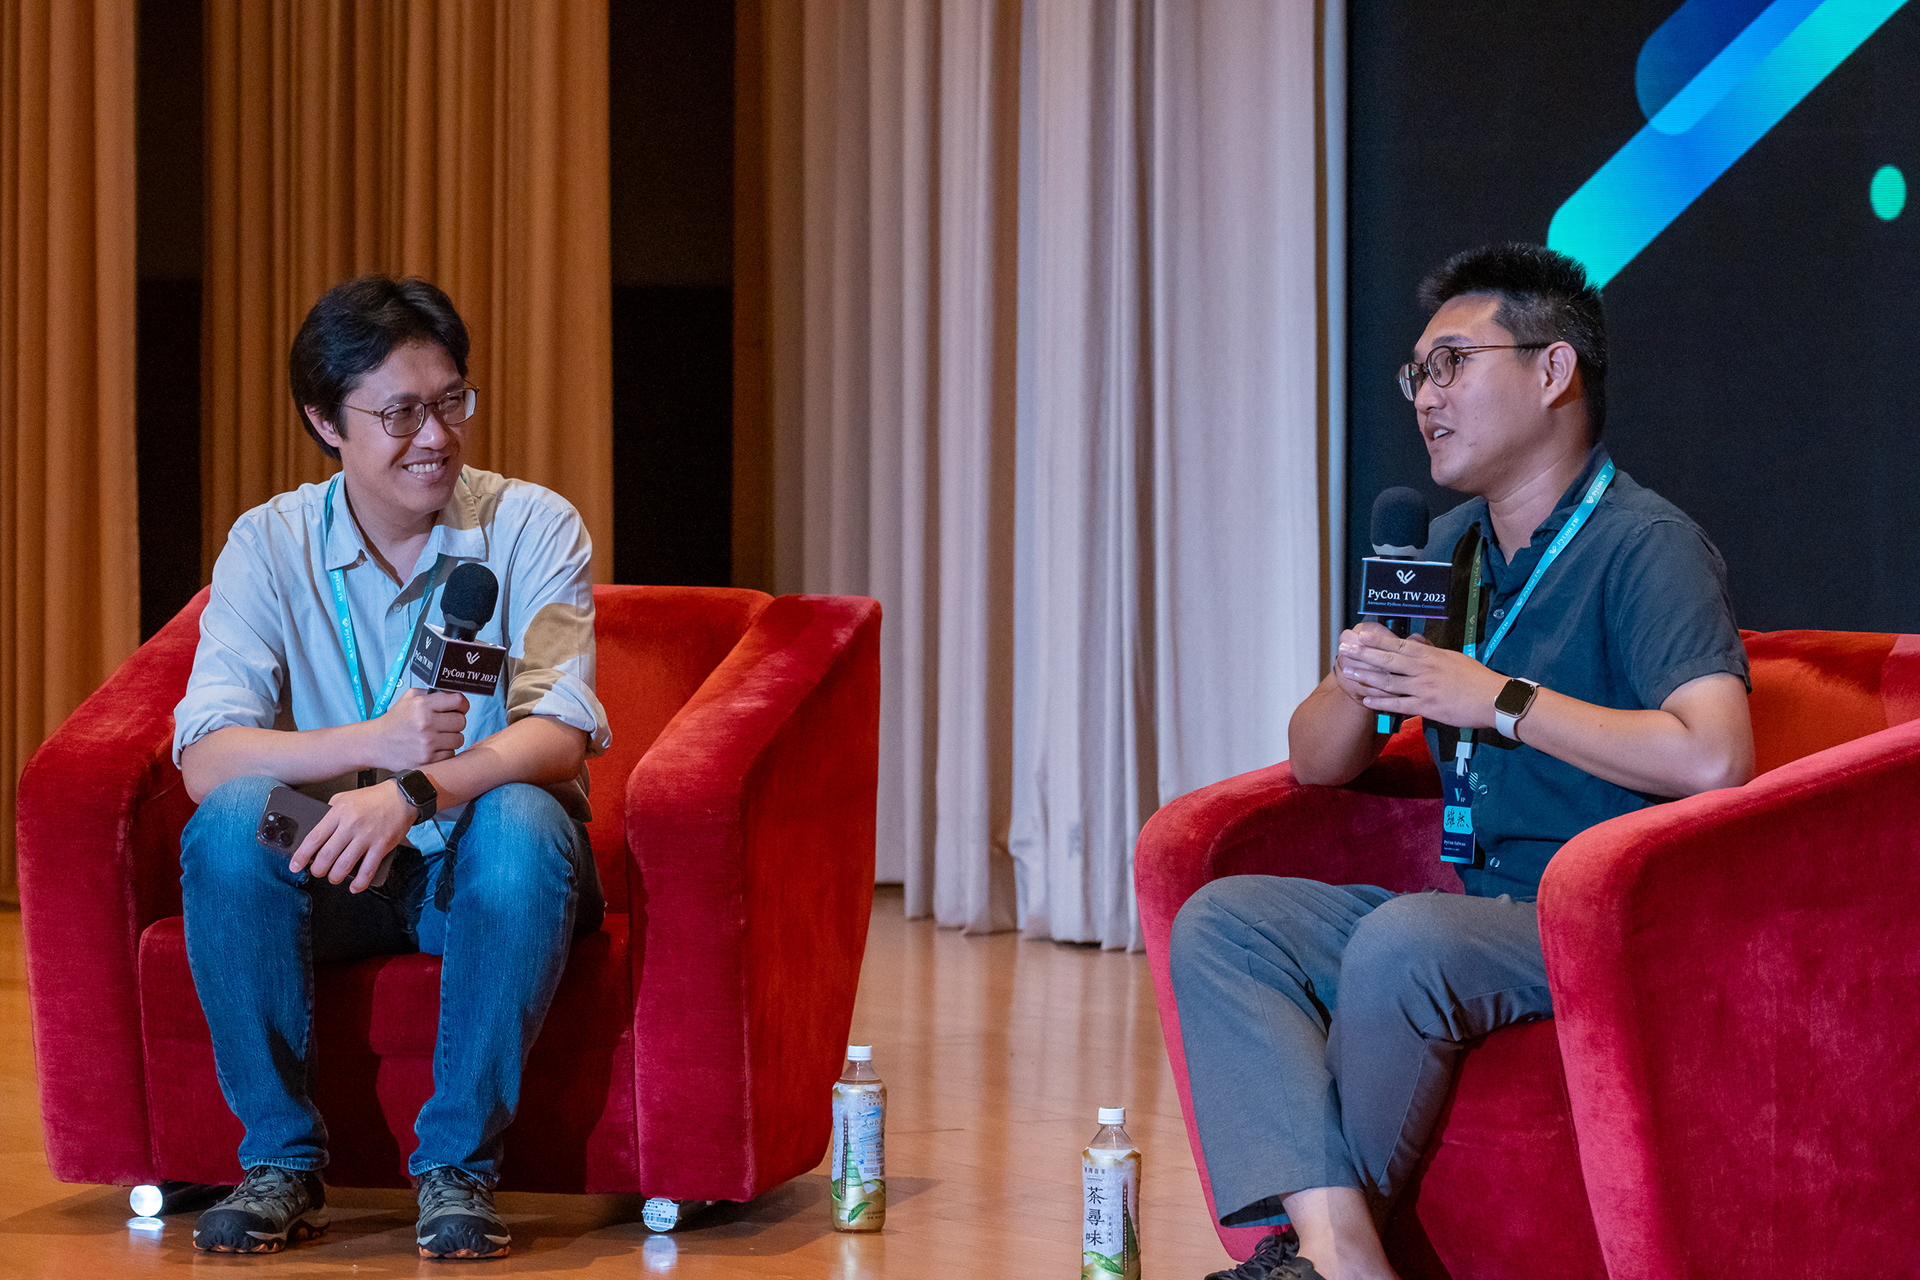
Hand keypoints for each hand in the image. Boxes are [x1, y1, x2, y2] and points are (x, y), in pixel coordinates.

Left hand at [290, 781, 417, 892]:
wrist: (402, 797)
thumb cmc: (373, 798)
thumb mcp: (345, 797)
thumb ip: (329, 812)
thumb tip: (315, 832)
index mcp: (339, 813)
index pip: (314, 838)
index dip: (301, 855)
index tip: (295, 866)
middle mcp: (351, 825)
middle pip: (326, 855)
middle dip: (317, 870)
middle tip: (317, 872)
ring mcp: (367, 836)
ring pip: (344, 865)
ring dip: (335, 877)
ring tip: (334, 877)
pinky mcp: (382, 846)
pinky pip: (368, 870)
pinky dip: (359, 883)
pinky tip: (355, 886)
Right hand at [365, 688, 467, 771]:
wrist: (376, 743)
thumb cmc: (396, 719)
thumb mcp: (410, 697)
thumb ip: (434, 693)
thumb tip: (456, 695)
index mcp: (422, 705)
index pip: (458, 701)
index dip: (462, 704)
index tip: (459, 708)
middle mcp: (425, 724)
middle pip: (461, 721)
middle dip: (456, 721)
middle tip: (445, 723)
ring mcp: (427, 743)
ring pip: (459, 739)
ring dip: (452, 738)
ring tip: (438, 736)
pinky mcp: (427, 760)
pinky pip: (451, 754)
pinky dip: (445, 751)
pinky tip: (433, 747)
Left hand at [1338, 624, 1506, 729]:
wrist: (1493, 699)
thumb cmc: (1475, 677)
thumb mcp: (1452, 658)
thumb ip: (1431, 653)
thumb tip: (1415, 645)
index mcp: (1430, 655)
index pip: (1399, 646)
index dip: (1377, 641)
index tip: (1360, 635)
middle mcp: (1424, 670)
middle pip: (1388, 661)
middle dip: (1363, 655)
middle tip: (1344, 651)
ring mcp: (1424, 689)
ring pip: (1389, 682)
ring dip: (1366, 678)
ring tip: (1348, 673)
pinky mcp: (1426, 708)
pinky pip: (1398, 705)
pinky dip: (1380, 703)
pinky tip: (1366, 700)